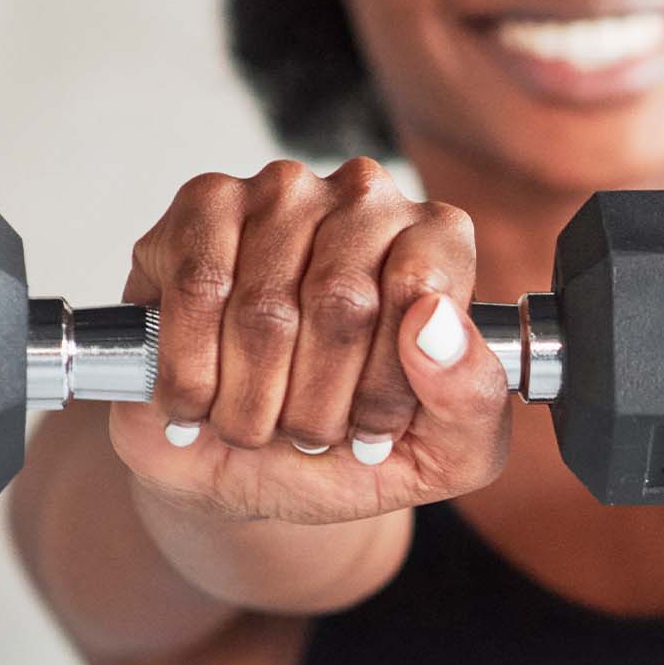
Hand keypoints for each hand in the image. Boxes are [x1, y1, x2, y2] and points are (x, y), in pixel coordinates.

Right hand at [105, 158, 510, 524]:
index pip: (421, 292)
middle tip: (306, 437)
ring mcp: (282, 193)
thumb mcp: (442, 454)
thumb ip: (470, 399)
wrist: (245, 472)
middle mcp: (366, 200)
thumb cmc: (347, 449)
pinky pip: (199, 292)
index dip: (385, 385)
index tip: (369, 433)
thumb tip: (437, 326)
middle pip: (341, 301)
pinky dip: (193, 372)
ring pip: (263, 307)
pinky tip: (201, 398)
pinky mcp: (203, 205)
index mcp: (438, 244)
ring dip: (251, 400)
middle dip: (317, 403)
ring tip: (254, 423)